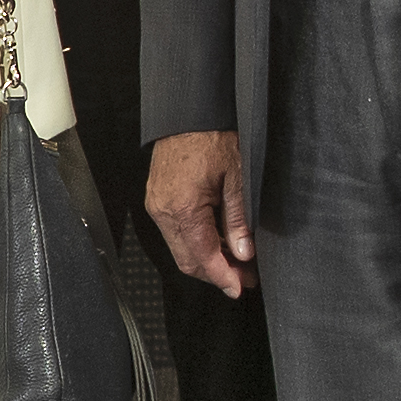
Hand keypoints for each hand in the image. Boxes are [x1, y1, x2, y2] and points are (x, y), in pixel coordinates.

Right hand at [146, 129, 254, 296]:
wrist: (187, 113)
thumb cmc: (212, 137)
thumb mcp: (237, 178)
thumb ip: (238, 219)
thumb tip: (244, 252)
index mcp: (183, 207)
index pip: (202, 255)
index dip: (222, 276)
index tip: (239, 288)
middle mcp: (163, 211)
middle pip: (187, 260)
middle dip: (216, 273)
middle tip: (244, 277)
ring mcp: (157, 206)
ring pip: (180, 249)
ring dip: (206, 260)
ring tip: (235, 260)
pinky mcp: (157, 200)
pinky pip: (175, 233)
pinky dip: (195, 243)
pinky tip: (217, 241)